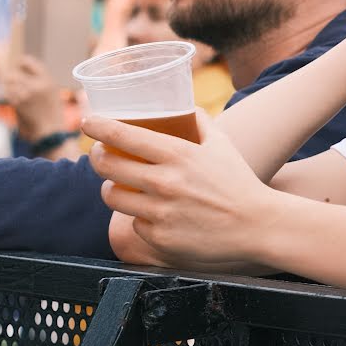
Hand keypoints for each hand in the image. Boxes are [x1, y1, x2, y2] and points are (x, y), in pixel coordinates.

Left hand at [2, 54, 67, 143]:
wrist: (51, 130)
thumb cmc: (53, 109)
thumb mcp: (53, 89)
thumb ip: (39, 78)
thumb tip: (21, 67)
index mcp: (46, 79)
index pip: (26, 61)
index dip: (21, 63)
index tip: (20, 65)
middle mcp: (34, 85)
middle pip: (13, 73)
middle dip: (11, 75)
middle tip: (13, 78)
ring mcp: (24, 95)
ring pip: (7, 83)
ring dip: (9, 85)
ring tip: (15, 89)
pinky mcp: (16, 104)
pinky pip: (7, 93)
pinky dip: (9, 94)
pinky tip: (16, 98)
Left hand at [85, 109, 277, 270]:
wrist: (258, 226)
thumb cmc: (239, 182)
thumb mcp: (222, 145)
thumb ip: (199, 123)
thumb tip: (184, 106)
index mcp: (178, 155)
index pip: (124, 135)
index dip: (99, 126)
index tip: (88, 122)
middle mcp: (164, 182)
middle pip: (108, 166)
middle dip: (97, 157)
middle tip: (99, 154)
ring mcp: (160, 212)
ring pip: (112, 196)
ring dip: (110, 189)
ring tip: (117, 185)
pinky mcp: (159, 238)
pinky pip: (135, 223)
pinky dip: (140, 218)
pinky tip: (152, 214)